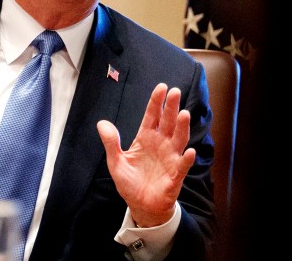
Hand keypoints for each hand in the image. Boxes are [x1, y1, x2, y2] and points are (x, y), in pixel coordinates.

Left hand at [96, 83, 194, 226]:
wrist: (141, 205)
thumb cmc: (130, 182)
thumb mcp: (115, 161)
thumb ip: (110, 143)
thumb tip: (101, 123)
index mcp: (146, 138)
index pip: (152, 116)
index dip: (156, 102)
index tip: (161, 87)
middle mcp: (161, 144)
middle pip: (168, 122)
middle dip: (171, 107)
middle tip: (175, 92)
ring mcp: (170, 158)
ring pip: (178, 139)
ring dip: (182, 127)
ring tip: (183, 114)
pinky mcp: (175, 175)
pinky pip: (182, 166)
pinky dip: (186, 159)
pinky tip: (190, 152)